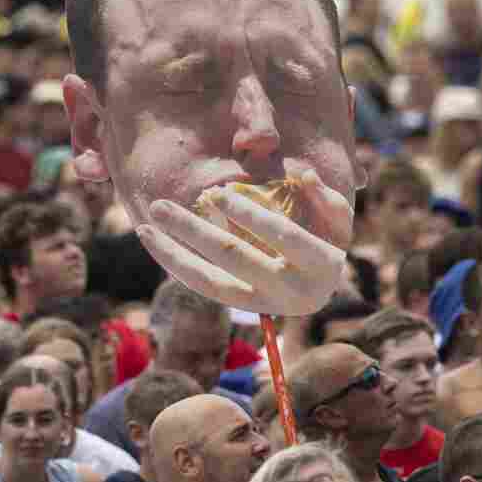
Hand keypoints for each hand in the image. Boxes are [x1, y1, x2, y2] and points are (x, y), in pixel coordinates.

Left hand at [135, 169, 352, 315]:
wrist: (321, 286)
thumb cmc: (328, 238)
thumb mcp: (338, 217)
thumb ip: (326, 195)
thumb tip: (304, 175)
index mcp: (321, 266)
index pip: (285, 238)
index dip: (252, 217)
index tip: (220, 193)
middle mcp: (290, 292)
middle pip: (236, 259)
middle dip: (195, 232)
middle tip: (162, 206)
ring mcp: (262, 303)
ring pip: (211, 281)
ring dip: (174, 254)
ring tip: (144, 227)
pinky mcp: (241, 306)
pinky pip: (203, 287)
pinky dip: (176, 265)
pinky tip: (154, 243)